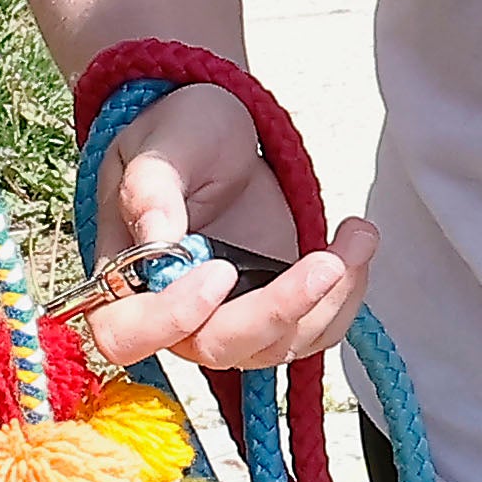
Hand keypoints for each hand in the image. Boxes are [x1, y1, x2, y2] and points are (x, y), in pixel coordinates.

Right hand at [69, 88, 362, 373]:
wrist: (219, 133)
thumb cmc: (178, 135)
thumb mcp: (162, 144)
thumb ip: (152, 188)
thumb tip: (158, 237)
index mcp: (125, 277)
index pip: (128, 333)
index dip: (173, 319)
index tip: (220, 272)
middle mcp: (174, 313)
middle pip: (216, 347)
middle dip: (277, 312)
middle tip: (323, 263)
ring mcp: (228, 317)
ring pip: (274, 348)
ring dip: (326, 304)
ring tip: (356, 236)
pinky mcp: (274, 309)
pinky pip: (313, 332)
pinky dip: (345, 298)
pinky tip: (356, 242)